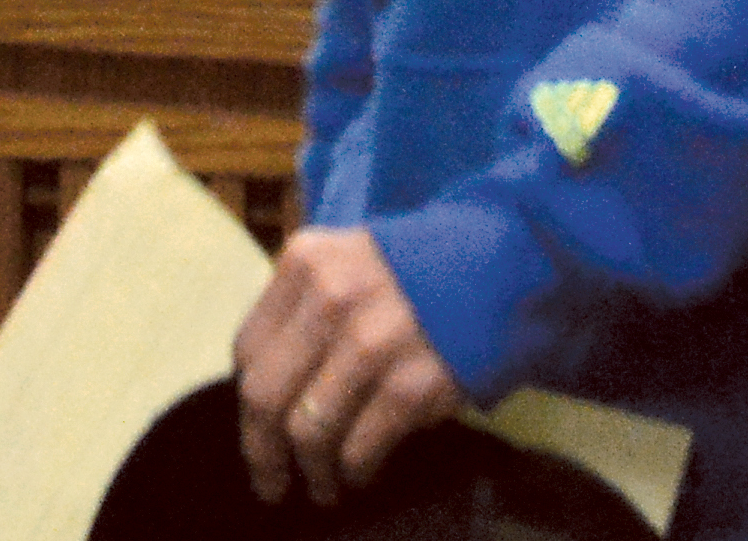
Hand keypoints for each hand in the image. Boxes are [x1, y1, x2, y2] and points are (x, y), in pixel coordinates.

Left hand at [233, 226, 465, 507]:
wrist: (500, 264)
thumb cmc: (412, 269)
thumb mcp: (344, 260)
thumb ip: (301, 306)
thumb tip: (263, 384)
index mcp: (304, 262)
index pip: (247, 349)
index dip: (247, 401)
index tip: (257, 430)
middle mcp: (330, 298)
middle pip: (266, 395)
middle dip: (262, 450)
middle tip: (270, 480)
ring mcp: (372, 343)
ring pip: (308, 430)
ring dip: (310, 471)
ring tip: (320, 487)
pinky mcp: (414, 384)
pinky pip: (361, 447)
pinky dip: (354, 471)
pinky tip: (359, 475)